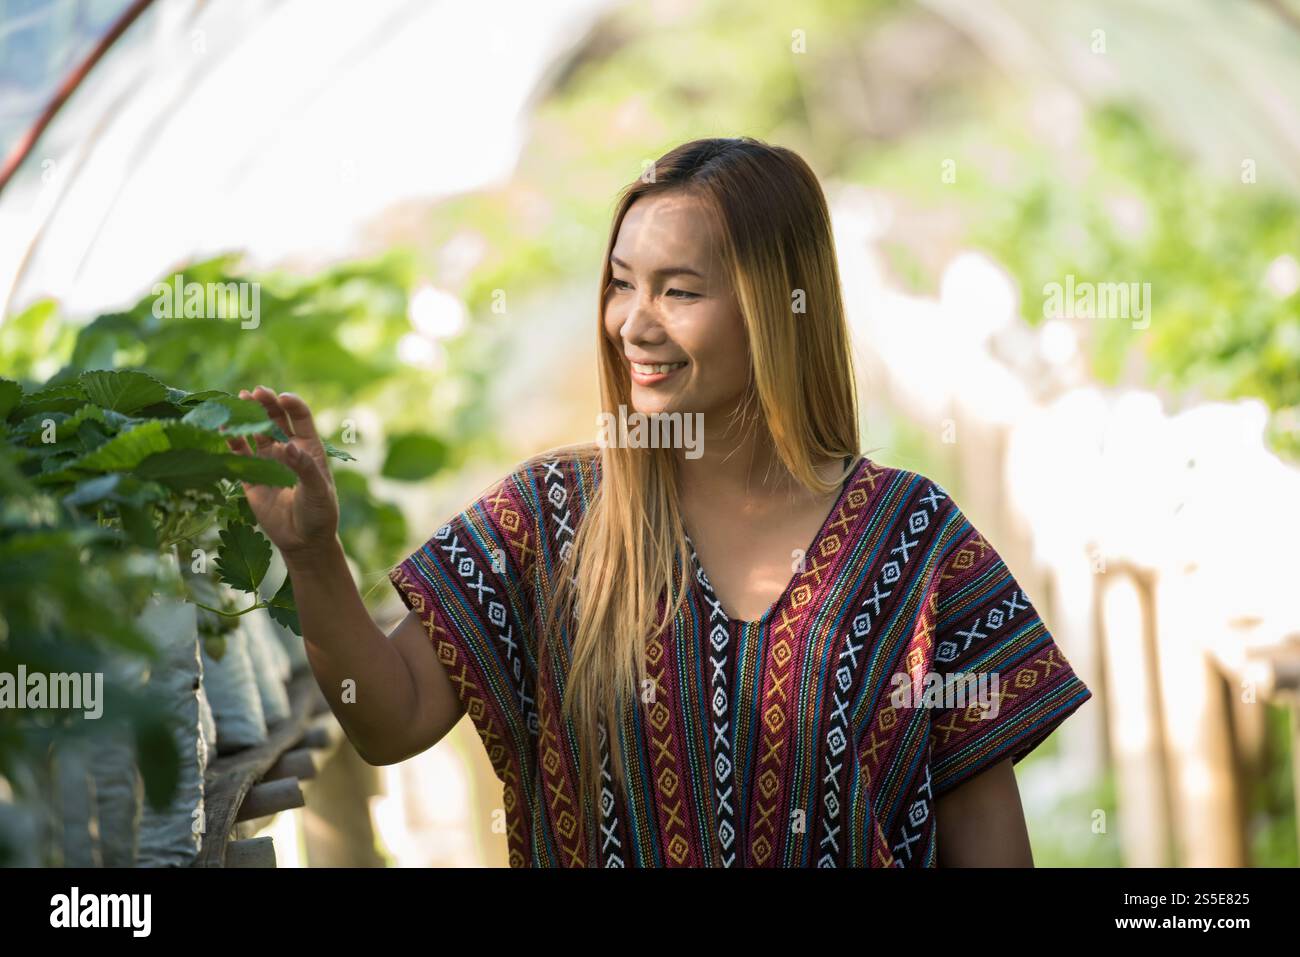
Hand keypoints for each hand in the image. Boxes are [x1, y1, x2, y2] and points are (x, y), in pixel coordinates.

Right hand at [224, 386, 339, 556]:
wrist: (304, 540)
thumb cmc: (319, 513)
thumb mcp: (318, 490)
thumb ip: (304, 468)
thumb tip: (287, 446)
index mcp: (309, 448)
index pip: (301, 418)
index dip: (292, 405)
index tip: (282, 397)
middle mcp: (287, 449)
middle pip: (275, 419)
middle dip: (266, 404)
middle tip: (254, 392)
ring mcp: (268, 460)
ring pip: (255, 432)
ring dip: (247, 417)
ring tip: (236, 400)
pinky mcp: (251, 475)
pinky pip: (239, 453)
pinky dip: (230, 440)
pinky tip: (222, 428)